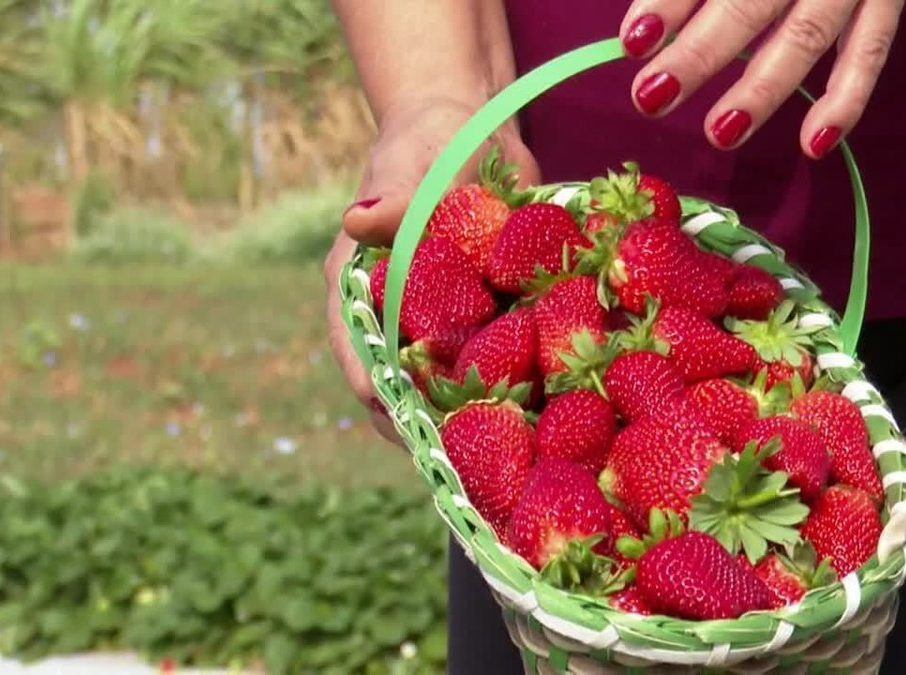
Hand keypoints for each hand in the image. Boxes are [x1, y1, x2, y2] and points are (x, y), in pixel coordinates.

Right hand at [324, 95, 539, 443]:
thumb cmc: (430, 143)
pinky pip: (494, 367)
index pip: (356, 348)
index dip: (375, 387)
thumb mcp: (413, 166)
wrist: (475, 131)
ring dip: (475, 418)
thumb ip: (396, 197)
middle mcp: (394, 318)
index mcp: (359, 287)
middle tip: (463, 459)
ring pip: (448, 388)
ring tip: (509, 456)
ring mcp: (438, 327)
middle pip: (400, 387)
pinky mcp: (482, 326)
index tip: (400, 418)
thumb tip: (358, 218)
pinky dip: (516, 389)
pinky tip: (549, 413)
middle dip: (428, 423)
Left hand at [619, 0, 903, 156]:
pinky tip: (812, 144)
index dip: (670, 0)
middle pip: (751, 2)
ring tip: (720, 132)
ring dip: (763, 88)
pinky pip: (870, 48)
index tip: (636, 40)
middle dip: (701, 53)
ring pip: (807, 33)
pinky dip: (846, 99)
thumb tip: (646, 27)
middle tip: (652, 97)